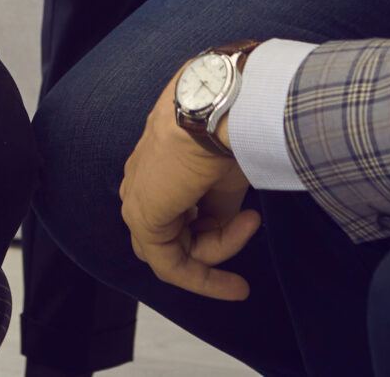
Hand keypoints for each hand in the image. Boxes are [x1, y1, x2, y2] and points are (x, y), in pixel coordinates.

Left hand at [122, 70, 258, 301]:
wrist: (221, 107)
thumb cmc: (227, 128)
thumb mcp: (226, 175)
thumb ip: (218, 206)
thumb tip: (222, 226)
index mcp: (158, 164)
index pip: (178, 210)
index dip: (214, 230)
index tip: (250, 229)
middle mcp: (141, 181)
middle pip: (174, 233)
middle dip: (216, 243)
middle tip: (253, 226)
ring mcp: (137, 198)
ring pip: (175, 249)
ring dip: (220, 247)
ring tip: (252, 220)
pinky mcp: (142, 216)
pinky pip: (169, 264)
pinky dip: (202, 277)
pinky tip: (235, 282)